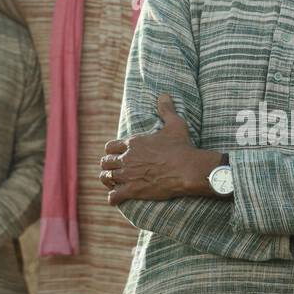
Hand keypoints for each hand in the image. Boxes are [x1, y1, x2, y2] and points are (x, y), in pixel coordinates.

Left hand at [100, 94, 219, 203]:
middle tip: (113, 170)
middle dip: (108, 166)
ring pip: (106, 178)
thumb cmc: (181, 146)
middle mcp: (127, 158)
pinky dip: (113, 198)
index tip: (116, 155)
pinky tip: (116, 199)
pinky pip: (114, 196)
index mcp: (133, 143)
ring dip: (108, 181)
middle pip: (105, 162)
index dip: (111, 152)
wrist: (187, 168)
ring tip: (112, 184)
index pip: (110, 147)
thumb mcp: (175, 124)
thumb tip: (164, 94)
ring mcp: (128, 175)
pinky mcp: (133, 190)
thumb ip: (166, 109)